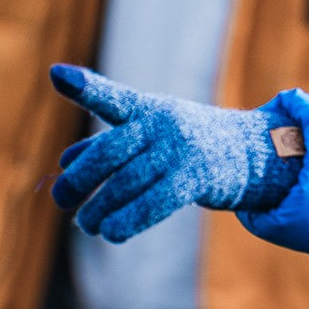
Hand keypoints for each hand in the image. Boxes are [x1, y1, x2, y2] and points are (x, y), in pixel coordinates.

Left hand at [47, 65, 300, 241]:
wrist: (253, 153)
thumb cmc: (188, 143)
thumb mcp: (150, 134)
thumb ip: (106, 144)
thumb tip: (64, 162)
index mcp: (148, 110)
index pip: (113, 99)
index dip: (85, 87)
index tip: (56, 74)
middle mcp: (163, 125)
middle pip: (110, 151)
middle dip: (80, 179)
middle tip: (61, 200)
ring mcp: (181, 150)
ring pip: (128, 182)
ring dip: (100, 209)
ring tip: (87, 224)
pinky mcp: (196, 178)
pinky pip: (155, 202)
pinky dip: (128, 220)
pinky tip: (111, 234)